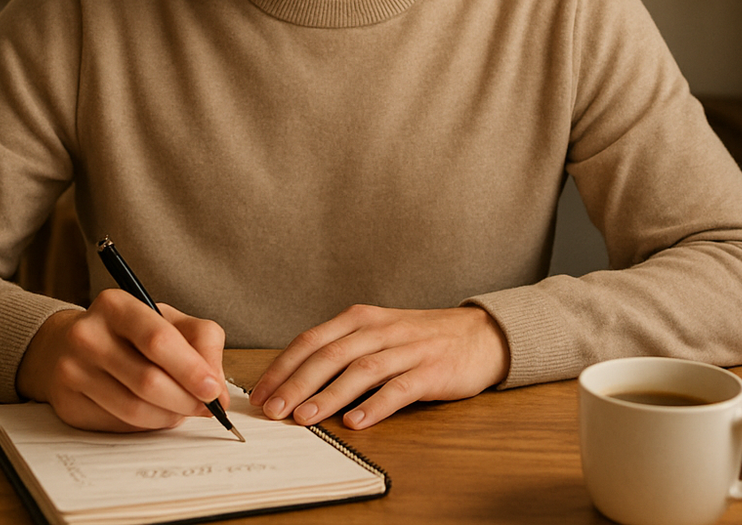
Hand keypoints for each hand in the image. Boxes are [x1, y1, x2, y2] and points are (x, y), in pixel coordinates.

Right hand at [16, 289, 228, 431]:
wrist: (68, 344)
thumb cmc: (129, 332)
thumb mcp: (168, 321)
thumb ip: (202, 344)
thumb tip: (217, 391)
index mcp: (115, 305)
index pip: (158, 340)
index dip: (191, 369)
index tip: (213, 390)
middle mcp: (87, 335)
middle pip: (148, 380)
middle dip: (186, 400)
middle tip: (206, 407)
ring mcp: (71, 371)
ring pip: (134, 409)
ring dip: (170, 416)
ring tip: (183, 410)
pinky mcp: (68, 404)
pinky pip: (119, 424)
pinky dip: (147, 424)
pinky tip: (155, 412)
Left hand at [249, 304, 509, 429]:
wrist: (480, 333)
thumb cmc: (421, 338)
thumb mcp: (377, 333)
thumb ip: (342, 350)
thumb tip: (296, 381)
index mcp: (361, 318)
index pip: (312, 340)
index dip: (284, 366)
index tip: (261, 392)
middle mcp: (380, 329)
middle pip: (330, 354)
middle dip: (297, 382)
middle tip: (273, 409)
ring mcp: (407, 348)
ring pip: (360, 370)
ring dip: (329, 395)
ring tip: (305, 417)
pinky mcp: (432, 369)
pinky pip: (399, 388)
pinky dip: (375, 406)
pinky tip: (356, 422)